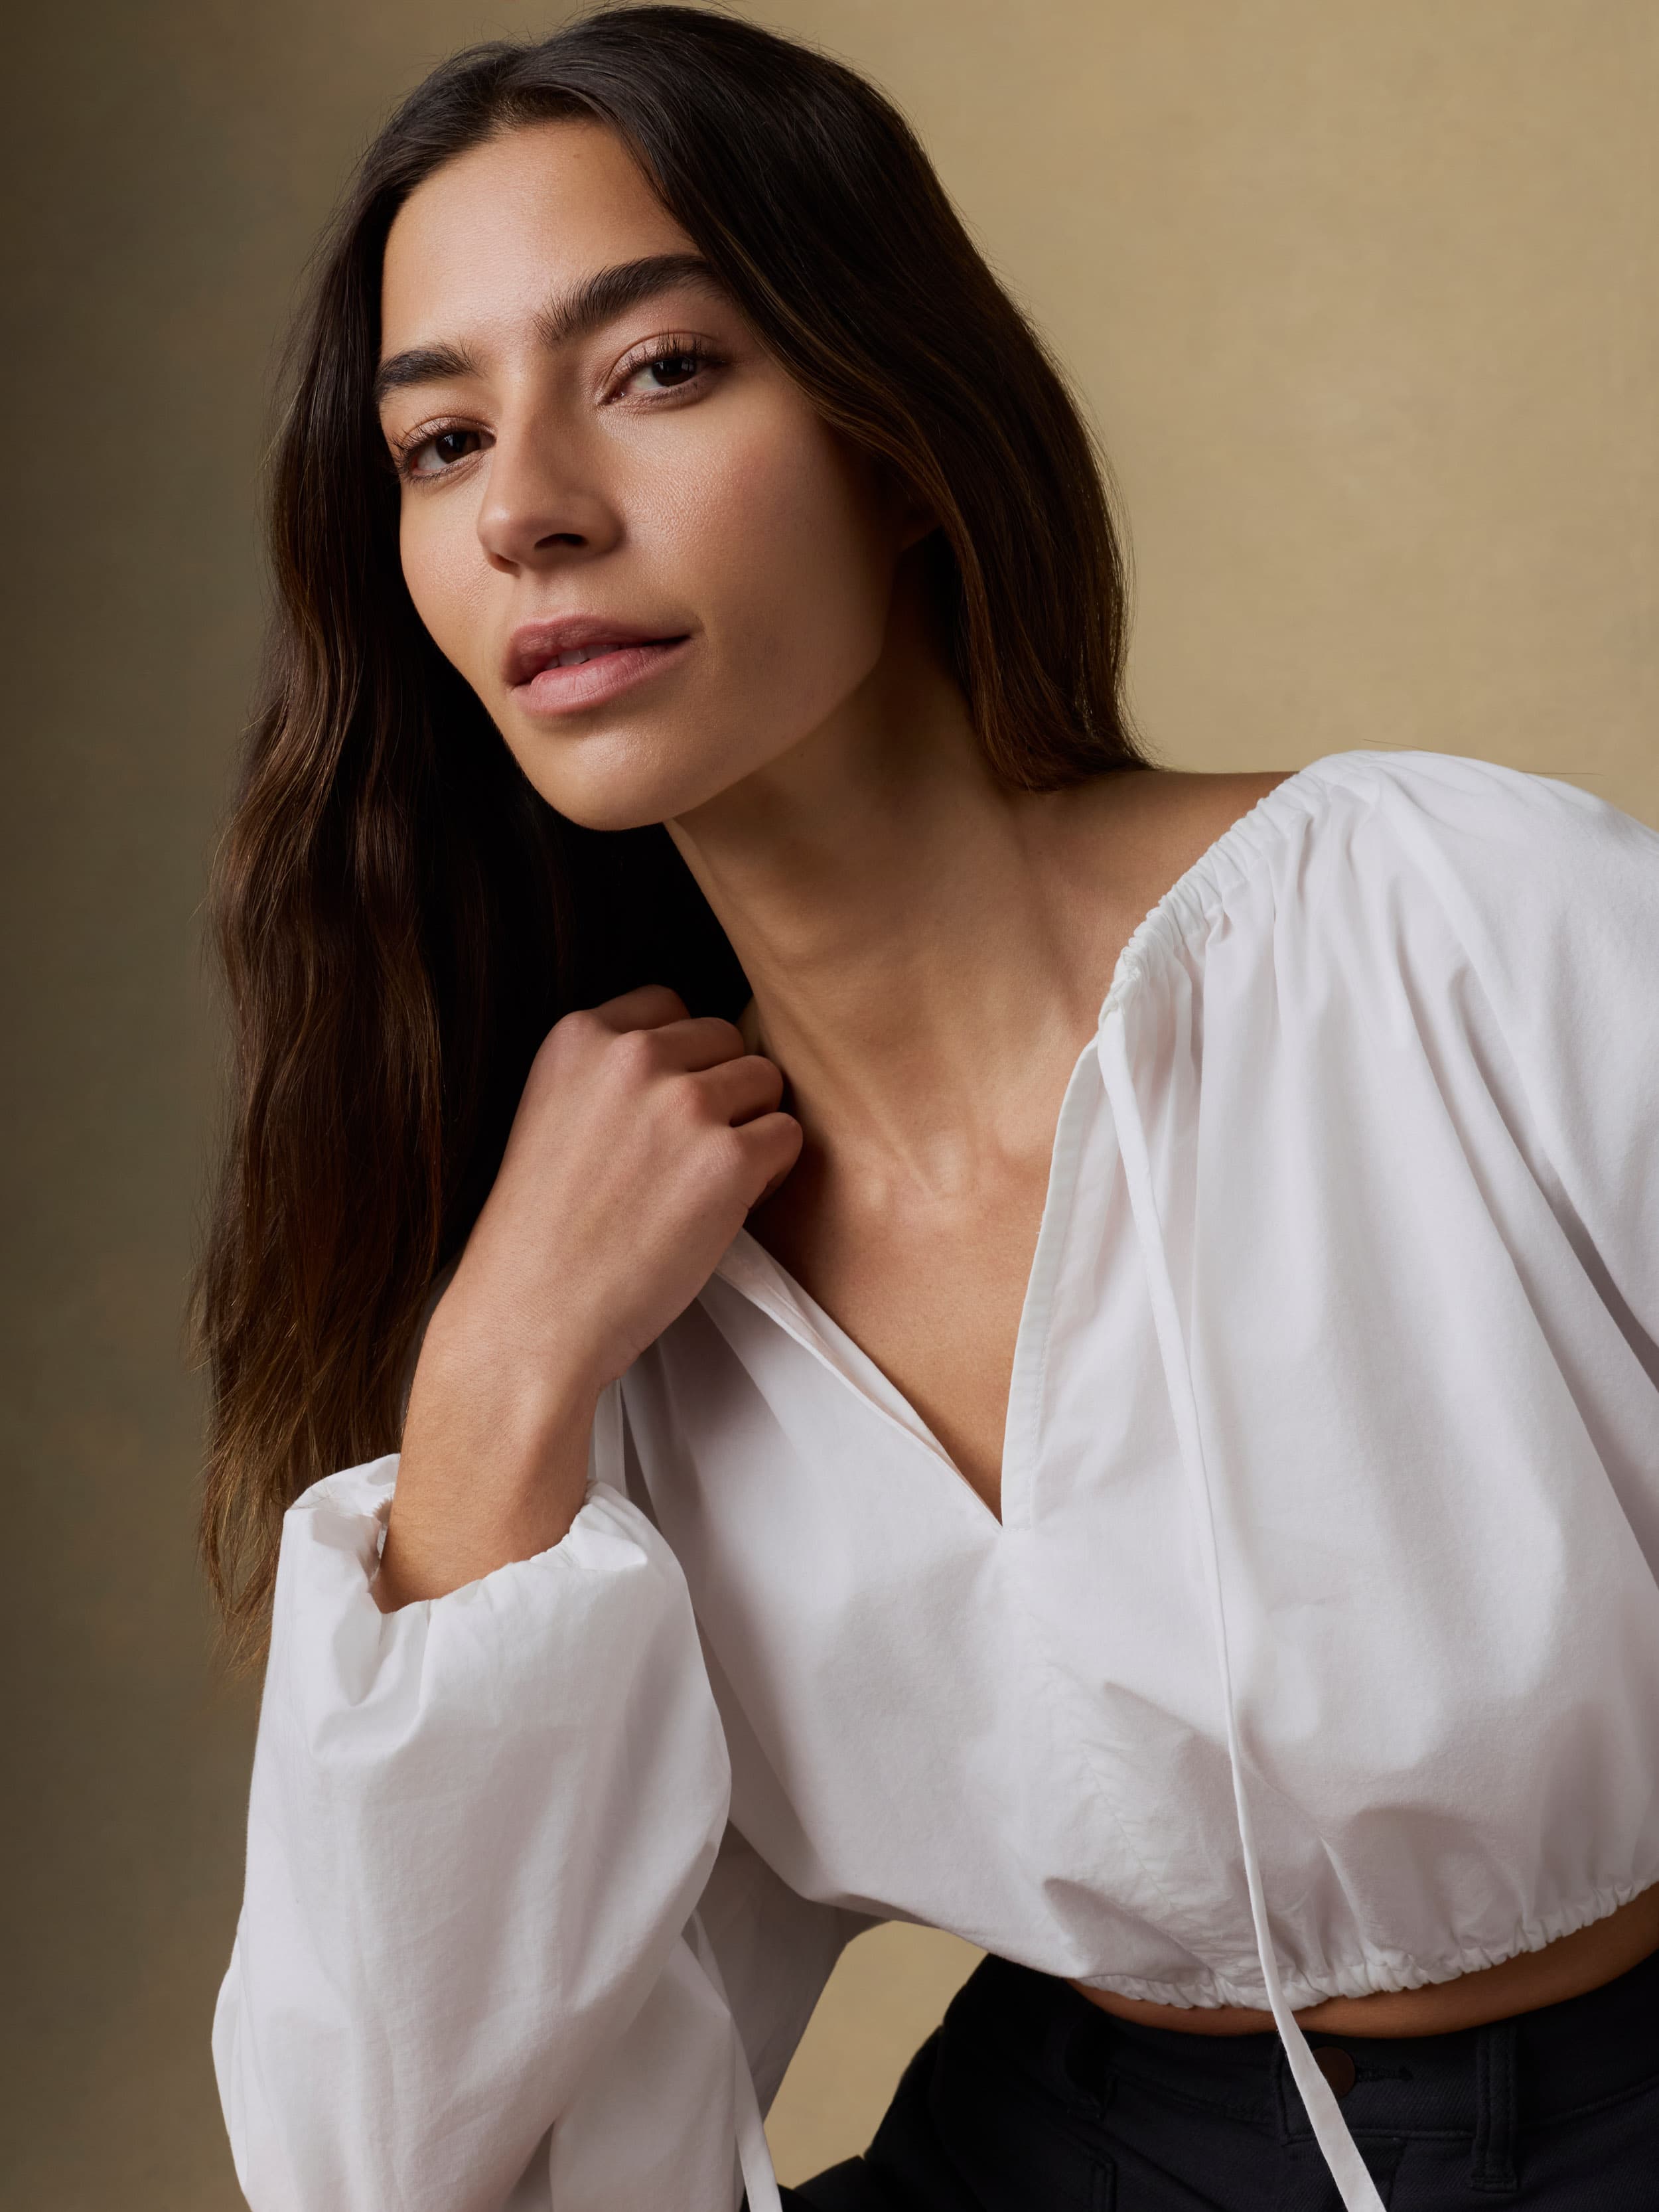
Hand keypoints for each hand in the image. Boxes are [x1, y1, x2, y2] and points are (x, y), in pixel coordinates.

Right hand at [374, 985, 799, 1605]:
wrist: (530, 1319)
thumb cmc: (542, 1235)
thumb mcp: (551, 1113)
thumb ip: (613, 1073)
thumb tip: (704, 1053)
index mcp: (579, 1035)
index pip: (671, 1005)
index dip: (680, 1061)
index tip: (659, 1113)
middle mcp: (633, 1054)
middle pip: (726, 1038)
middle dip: (721, 1091)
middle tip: (686, 1158)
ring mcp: (684, 1104)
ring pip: (766, 1081)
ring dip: (750, 1128)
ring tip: (703, 1185)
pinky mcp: (729, 1160)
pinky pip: (787, 1138)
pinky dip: (769, 1175)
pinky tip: (722, 1211)